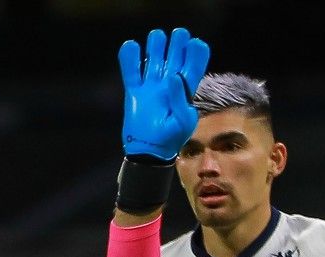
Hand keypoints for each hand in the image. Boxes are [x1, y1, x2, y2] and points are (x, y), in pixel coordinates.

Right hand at [117, 28, 210, 160]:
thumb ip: (180, 98)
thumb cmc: (171, 139)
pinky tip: (131, 45)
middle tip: (178, 35)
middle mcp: (169, 83)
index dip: (195, 52)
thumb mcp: (183, 121)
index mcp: (186, 89)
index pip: (193, 65)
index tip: (194, 43)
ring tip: (157, 37)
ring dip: (155, 45)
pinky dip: (129, 58)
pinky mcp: (134, 92)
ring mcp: (151, 86)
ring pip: (154, 58)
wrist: (150, 152)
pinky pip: (131, 71)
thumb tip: (174, 76)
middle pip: (174, 55)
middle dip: (177, 43)